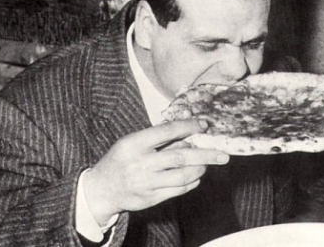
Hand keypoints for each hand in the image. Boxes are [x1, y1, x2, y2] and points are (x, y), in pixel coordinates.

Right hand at [83, 119, 228, 223]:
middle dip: (206, 155)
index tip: (204, 125)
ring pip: (182, 176)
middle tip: (223, 154)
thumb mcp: (133, 141)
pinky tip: (195, 176)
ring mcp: (145, 183)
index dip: (188, 127)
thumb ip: (159, 135)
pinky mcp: (149, 199)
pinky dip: (191, 182)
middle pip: (180, 157)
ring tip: (206, 164)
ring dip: (200, 169)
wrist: (101, 189)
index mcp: (134, 144)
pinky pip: (178, 190)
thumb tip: (189, 123)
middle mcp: (140, 163)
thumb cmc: (121, 159)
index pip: (166, 131)